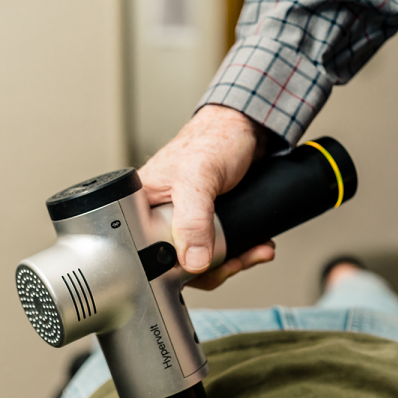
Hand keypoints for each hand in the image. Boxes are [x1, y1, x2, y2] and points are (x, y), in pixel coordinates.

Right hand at [138, 104, 275, 288]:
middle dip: (212, 268)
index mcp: (142, 205)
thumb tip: (194, 261)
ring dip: (232, 262)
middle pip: (177, 263)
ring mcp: (186, 220)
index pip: (146, 254)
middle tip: (234, 262)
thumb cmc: (214, 138)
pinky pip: (219, 249)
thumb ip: (192, 219)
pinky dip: (240, 252)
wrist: (248, 128)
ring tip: (253, 253)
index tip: (201, 267)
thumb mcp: (198, 177)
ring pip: (201, 259)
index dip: (173, 269)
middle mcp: (160, 215)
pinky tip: (255, 246)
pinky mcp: (208, 221)